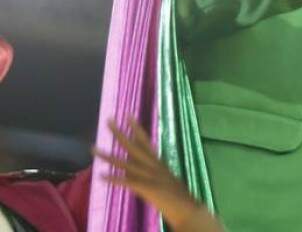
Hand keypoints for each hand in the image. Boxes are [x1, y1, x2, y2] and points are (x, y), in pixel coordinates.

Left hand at [93, 118, 223, 231]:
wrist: (187, 208)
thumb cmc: (177, 197)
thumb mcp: (163, 179)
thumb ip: (148, 173)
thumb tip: (131, 168)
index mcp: (158, 163)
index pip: (145, 141)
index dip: (136, 128)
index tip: (128, 115)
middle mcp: (153, 166)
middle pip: (133, 146)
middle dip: (119, 133)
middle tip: (108, 120)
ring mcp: (150, 176)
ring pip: (125, 163)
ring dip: (107, 156)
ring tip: (92, 149)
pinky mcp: (146, 188)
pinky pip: (127, 182)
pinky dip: (114, 179)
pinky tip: (100, 176)